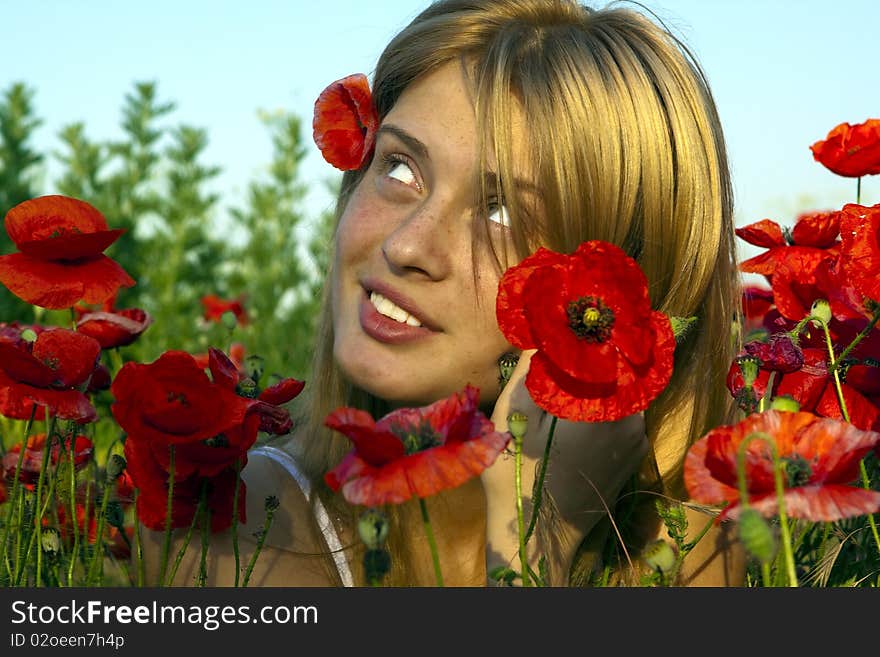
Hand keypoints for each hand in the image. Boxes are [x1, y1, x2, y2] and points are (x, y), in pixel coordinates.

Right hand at [482, 350, 647, 584]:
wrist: (538, 532)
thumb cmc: (519, 470)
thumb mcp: (513, 413)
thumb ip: (532, 368)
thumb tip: (543, 334)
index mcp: (603, 402)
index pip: (613, 349)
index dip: (598, 330)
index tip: (580, 317)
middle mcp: (630, 417)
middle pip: (621, 370)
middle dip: (600, 355)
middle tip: (573, 342)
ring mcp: (636, 439)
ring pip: (625, 393)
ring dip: (605, 382)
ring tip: (576, 374)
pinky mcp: (634, 457)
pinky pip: (627, 417)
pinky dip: (610, 407)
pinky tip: (584, 409)